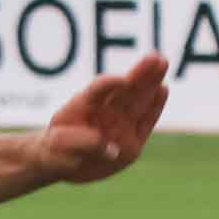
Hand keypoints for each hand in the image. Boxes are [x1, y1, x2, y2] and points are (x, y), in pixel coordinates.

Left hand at [31, 53, 168, 183]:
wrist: (61, 161)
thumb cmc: (56, 150)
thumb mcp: (58, 148)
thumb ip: (82, 144)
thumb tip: (110, 148)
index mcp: (80, 106)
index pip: (96, 91)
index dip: (108, 85)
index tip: (121, 81)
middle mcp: (102, 111)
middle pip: (123, 89)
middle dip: (140, 73)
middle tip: (156, 57)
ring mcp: (118, 124)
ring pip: (137, 99)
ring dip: (151, 82)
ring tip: (162, 63)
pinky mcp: (131, 140)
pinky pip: (145, 121)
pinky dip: (154, 106)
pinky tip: (163, 89)